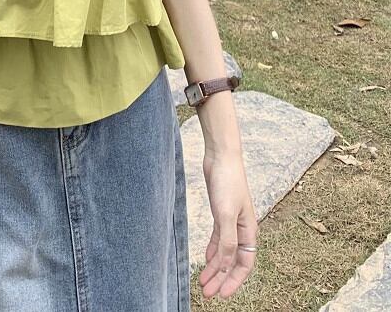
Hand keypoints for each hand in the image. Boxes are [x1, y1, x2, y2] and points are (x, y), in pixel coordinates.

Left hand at [198, 149, 258, 299]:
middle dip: (221, 278)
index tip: (222, 294)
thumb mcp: (226, 214)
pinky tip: (206, 260)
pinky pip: (218, 238)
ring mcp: (231, 221)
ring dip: (214, 267)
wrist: (222, 157)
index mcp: (248, 231)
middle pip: (233, 261)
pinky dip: (212, 250)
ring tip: (203, 282)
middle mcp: (242, 229)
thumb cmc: (228, 182)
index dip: (233, 281)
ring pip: (224, 251)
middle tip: (208, 293)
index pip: (244, 264)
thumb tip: (224, 264)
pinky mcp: (220, 213)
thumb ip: (227, 240)